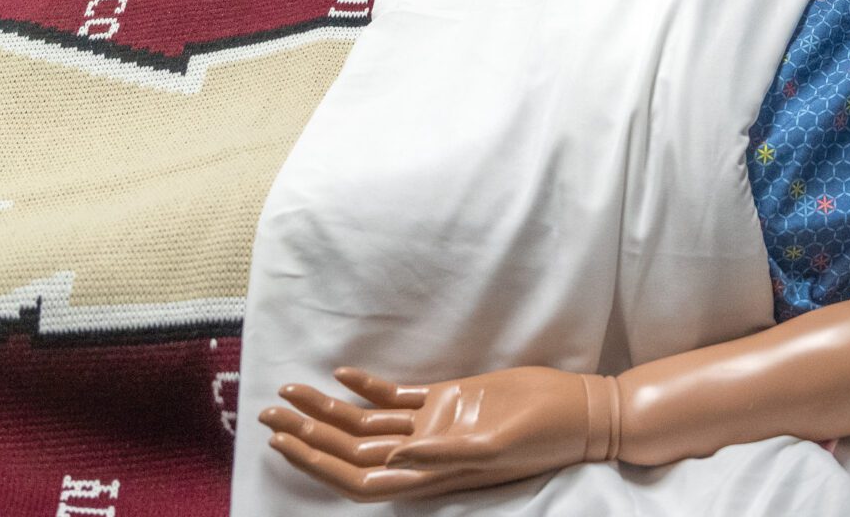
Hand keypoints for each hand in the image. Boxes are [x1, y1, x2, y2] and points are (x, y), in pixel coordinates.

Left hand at [262, 364, 593, 501]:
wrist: (582, 412)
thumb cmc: (545, 433)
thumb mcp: (496, 446)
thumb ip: (445, 454)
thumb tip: (395, 460)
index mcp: (429, 472)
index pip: (355, 474)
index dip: (315, 463)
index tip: (282, 441)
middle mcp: (422, 452)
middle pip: (350, 448)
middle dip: (307, 433)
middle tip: (268, 412)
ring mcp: (434, 425)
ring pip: (368, 422)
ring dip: (328, 410)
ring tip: (290, 392)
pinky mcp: (450, 400)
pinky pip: (398, 398)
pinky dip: (369, 388)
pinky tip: (343, 375)